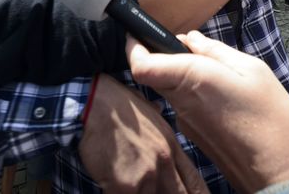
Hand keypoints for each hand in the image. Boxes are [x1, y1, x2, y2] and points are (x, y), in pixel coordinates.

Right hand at [79, 75, 208, 193]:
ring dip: (139, 193)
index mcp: (171, 146)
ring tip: (127, 182)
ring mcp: (146, 175)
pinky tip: (111, 184)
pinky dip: (117, 193)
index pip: (195, 183)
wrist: (93, 104)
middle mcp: (164, 162)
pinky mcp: (125, 186)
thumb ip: (156, 116)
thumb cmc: (116, 103)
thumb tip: (159, 109)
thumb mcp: (145, 107)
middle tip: (154, 190)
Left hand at [127, 32, 288, 192]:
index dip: (134, 47)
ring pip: (168, 88)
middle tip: (186, 45)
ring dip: (180, 74)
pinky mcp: (193, 134)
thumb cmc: (270, 119)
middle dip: (161, 55)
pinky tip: (220, 94)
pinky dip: (192, 92)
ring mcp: (184, 121)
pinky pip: (182, 104)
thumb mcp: (251, 70)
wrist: (279, 171)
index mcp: (191, 79)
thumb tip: (190, 38)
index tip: (140, 32)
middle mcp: (180, 101)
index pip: (141, 65)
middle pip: (153, 74)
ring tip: (216, 70)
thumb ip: (215, 51)